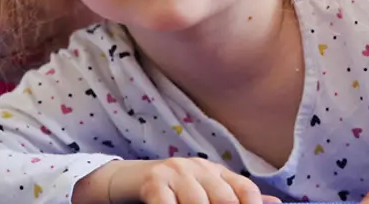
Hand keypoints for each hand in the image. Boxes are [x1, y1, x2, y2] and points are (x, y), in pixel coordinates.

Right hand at [74, 158, 280, 203]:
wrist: (124, 180)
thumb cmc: (168, 191)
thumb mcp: (202, 192)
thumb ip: (234, 196)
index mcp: (215, 171)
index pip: (244, 189)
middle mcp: (198, 168)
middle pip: (223, 199)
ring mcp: (175, 171)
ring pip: (197, 203)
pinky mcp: (153, 180)